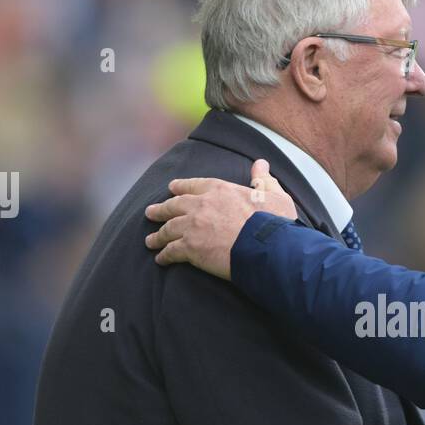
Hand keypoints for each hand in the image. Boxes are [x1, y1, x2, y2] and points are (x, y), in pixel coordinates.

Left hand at [144, 159, 296, 278]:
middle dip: (161, 209)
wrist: (264, 248)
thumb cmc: (273, 223)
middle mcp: (202, 205)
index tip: (172, 188)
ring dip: (158, 235)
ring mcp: (193, 226)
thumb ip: (264, 180)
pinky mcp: (190, 248)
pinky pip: (171, 251)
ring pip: (168, 229)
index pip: (195, 185)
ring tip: (150, 240)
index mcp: (220, 190)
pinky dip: (164, 255)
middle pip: (174, 205)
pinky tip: (160, 259)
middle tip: (150, 212)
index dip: (182, 187)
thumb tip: (261, 164)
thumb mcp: (274, 196)